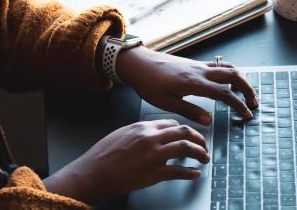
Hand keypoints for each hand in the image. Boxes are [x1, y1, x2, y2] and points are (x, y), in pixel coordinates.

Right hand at [43, 119, 209, 204]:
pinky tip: (195, 174)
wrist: (92, 173)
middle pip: (184, 132)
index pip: (172, 124)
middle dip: (199, 139)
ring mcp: (153, 155)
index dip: (184, 130)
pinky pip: (179, 171)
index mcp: (142, 127)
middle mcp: (150, 138)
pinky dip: (190, 173)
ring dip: (200, 153)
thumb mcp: (121, 134)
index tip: (189, 136)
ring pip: (186, 148)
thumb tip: (153, 134)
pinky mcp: (153, 173)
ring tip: (204, 158)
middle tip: (204, 146)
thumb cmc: (102, 156)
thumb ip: (139, 132)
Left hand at [116, 46, 258, 124]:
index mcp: (194, 83)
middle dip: (247, 89)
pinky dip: (230, 73)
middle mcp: (200, 71)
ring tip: (246, 92)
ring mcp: (198, 65)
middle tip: (254, 103)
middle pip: (233, 75)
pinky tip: (229, 81)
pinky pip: (218, 65)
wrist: (138, 63)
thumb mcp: (166, 103)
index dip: (238, 105)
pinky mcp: (194, 63)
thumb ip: (190, 111)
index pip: (224, 93)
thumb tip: (209, 121)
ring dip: (241, 79)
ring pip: (228, 68)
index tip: (247, 115)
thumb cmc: (148, 83)